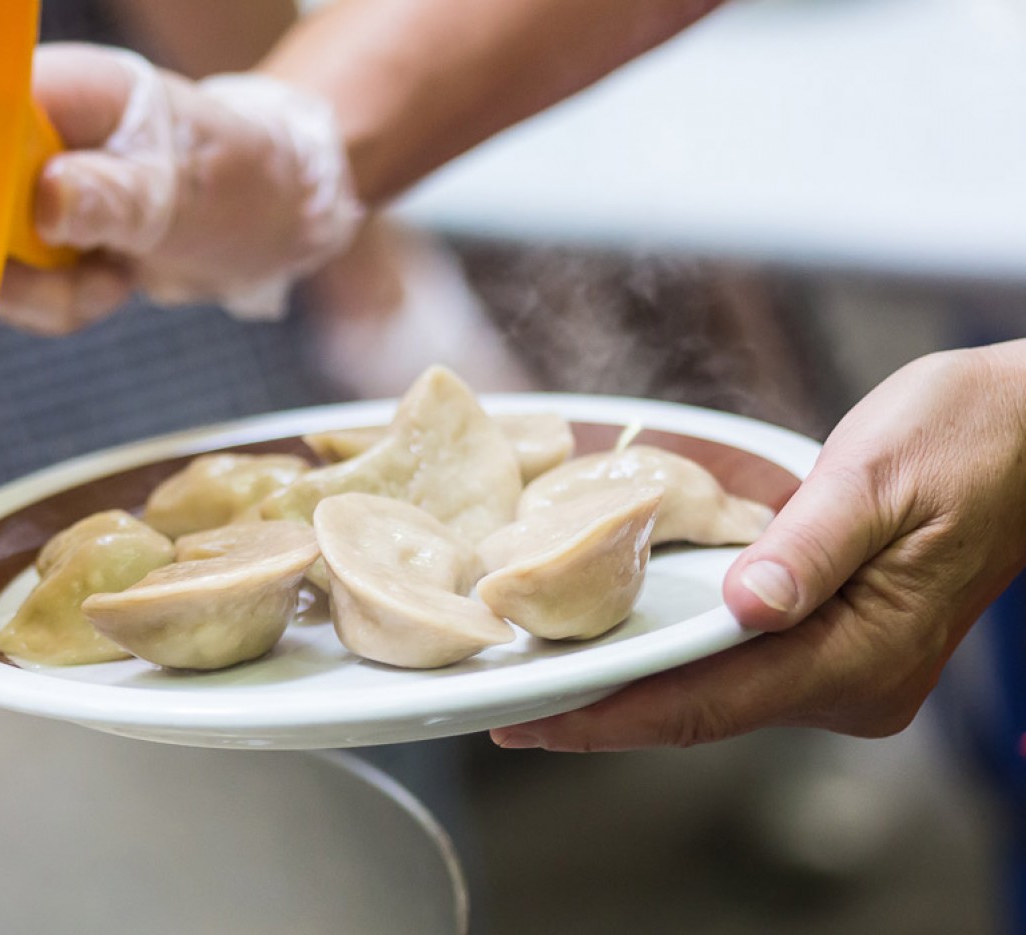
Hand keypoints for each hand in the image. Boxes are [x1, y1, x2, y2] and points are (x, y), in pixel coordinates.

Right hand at [0, 44, 363, 334]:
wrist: (267, 217)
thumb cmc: (235, 181)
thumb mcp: (181, 191)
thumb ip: (114, 196)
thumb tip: (47, 202)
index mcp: (60, 89)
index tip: (7, 236)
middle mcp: (28, 130)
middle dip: (21, 265)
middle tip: (98, 270)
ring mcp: (26, 182)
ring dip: (49, 292)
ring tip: (116, 277)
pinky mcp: (34, 229)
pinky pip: (17, 283)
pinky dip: (61, 302)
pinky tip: (112, 281)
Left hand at [493, 340, 1025, 750]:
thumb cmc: (967, 438)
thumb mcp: (877, 477)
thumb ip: (808, 547)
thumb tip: (745, 605)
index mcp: (863, 652)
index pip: (709, 703)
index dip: (612, 717)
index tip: (535, 724)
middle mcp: (856, 684)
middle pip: (704, 711)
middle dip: (606, 712)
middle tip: (513, 709)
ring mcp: (852, 672)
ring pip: (720, 695)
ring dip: (637, 690)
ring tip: (549, 685)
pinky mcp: (843, 645)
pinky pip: (743, 668)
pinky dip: (679, 662)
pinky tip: (628, 650)